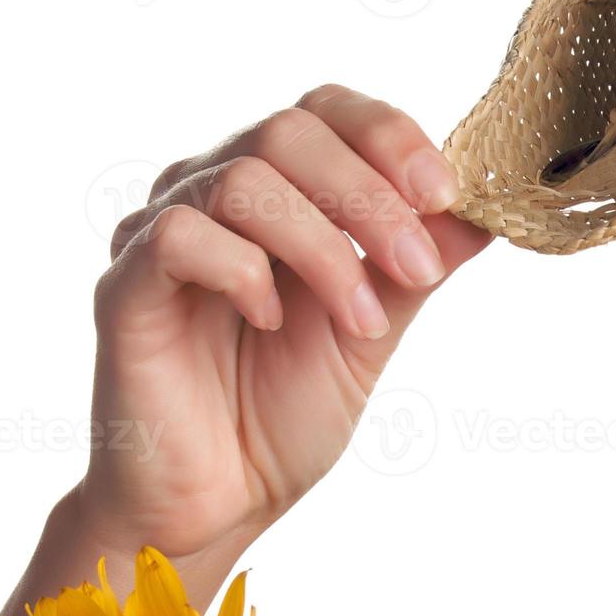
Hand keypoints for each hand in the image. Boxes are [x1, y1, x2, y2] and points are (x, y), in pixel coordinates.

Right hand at [81, 82, 494, 559]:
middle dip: (369, 196)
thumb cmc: (285, 414)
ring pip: (244, 181)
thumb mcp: (374, 332)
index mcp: (277, 193)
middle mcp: (214, 195)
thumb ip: (418, 268)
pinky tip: (273, 321)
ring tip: (362, 322)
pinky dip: (244, 272)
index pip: (326, 113)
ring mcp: (162, 234)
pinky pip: (180, 236)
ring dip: (324, 249)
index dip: (389, 137)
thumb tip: (488, 214)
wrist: (222, 502)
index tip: (446, 195)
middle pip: (287, 131)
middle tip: (417, 268)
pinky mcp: (126, 286)